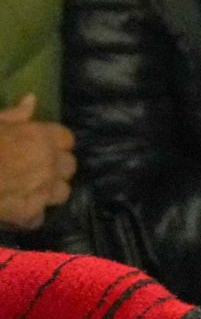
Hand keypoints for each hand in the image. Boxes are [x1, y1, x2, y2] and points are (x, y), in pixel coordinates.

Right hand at [0, 94, 77, 229]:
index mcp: (43, 137)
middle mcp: (49, 163)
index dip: (54, 144)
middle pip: (68, 167)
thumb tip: (31, 100)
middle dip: (55, 169)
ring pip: (61, 193)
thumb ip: (15, 115)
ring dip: (48, 193)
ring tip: (30, 192)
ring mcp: (41, 190)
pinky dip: (28, 216)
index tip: (42, 148)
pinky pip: (38, 218)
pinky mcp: (27, 214)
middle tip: (36, 171)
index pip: (66, 139)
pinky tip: (15, 212)